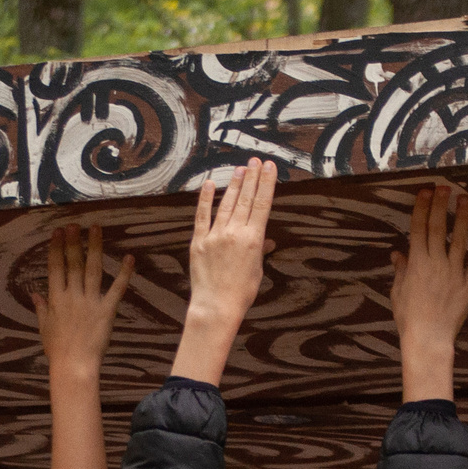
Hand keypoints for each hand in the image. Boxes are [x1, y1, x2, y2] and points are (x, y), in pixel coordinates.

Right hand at [38, 225, 133, 379]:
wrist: (74, 366)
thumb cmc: (57, 350)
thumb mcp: (44, 327)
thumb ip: (41, 308)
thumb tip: (35, 295)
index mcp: (56, 299)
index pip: (55, 267)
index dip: (56, 248)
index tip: (57, 232)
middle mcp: (72, 296)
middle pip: (73, 263)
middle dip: (73, 242)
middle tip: (74, 224)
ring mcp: (90, 302)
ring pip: (92, 269)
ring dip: (94, 247)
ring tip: (96, 228)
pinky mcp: (107, 310)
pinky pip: (116, 289)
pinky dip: (124, 274)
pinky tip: (129, 258)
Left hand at [174, 159, 277, 383]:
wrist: (216, 307)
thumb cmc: (241, 293)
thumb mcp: (257, 270)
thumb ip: (260, 250)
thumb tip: (267, 240)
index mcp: (253, 239)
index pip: (262, 205)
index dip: (266, 184)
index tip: (269, 167)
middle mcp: (234, 233)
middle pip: (245, 199)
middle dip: (251, 178)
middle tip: (255, 161)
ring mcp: (215, 235)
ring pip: (226, 204)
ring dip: (234, 185)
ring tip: (240, 169)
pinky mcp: (198, 241)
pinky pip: (202, 215)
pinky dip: (205, 199)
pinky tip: (210, 184)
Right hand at [388, 185, 467, 403]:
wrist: (429, 339)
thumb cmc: (409, 318)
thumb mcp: (398, 292)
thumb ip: (401, 270)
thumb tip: (397, 253)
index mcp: (416, 264)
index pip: (418, 228)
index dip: (421, 208)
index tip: (425, 191)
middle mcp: (436, 264)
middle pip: (438, 228)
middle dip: (441, 205)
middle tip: (444, 186)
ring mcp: (454, 273)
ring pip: (459, 239)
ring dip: (462, 217)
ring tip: (465, 199)